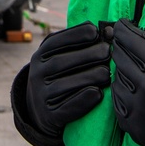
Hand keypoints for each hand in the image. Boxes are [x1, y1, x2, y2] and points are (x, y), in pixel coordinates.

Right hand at [26, 21, 112, 136]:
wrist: (41, 111)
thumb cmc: (60, 77)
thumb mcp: (60, 58)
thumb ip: (78, 45)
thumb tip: (108, 30)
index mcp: (40, 56)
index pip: (55, 42)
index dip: (75, 35)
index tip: (95, 31)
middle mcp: (36, 74)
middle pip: (60, 62)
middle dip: (86, 55)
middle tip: (107, 51)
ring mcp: (40, 95)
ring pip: (64, 84)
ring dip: (88, 76)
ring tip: (107, 72)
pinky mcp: (49, 115)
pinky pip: (66, 108)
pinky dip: (83, 100)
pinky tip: (98, 93)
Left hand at [111, 18, 144, 145]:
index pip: (130, 39)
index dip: (123, 29)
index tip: (121, 25)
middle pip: (120, 58)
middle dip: (120, 47)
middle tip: (123, 43)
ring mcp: (140, 108)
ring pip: (117, 81)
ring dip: (120, 71)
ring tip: (127, 67)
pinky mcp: (137, 127)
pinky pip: (118, 104)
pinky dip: (121, 94)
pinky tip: (127, 89)